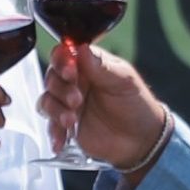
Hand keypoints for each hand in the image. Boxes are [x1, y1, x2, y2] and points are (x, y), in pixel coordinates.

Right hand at [38, 41, 168, 176]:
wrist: (142, 140)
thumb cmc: (137, 105)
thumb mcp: (124, 81)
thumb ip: (102, 66)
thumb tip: (83, 49)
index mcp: (88, 66)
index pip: (65, 55)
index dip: (62, 61)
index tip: (70, 71)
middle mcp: (75, 82)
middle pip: (52, 78)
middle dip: (61, 88)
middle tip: (77, 99)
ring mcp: (69, 104)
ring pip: (47, 101)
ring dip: (55, 110)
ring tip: (71, 120)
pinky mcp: (66, 125)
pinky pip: (50, 125)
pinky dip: (53, 132)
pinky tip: (61, 140)